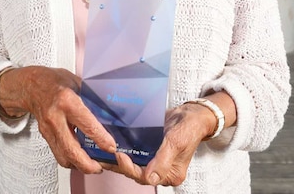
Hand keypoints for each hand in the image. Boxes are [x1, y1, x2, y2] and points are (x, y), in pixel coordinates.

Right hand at [0, 66, 116, 173]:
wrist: (31, 85)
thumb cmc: (56, 81)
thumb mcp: (77, 82)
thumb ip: (92, 98)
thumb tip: (111, 112)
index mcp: (67, 101)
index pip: (87, 125)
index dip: (101, 139)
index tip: (111, 147)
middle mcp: (55, 117)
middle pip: (72, 150)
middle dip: (88, 164)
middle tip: (102, 166)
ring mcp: (48, 129)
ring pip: (64, 157)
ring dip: (80, 166)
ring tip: (94, 166)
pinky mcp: (45, 137)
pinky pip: (59, 154)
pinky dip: (71, 160)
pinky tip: (81, 159)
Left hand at [100, 101, 216, 186]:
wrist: (192, 114)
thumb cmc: (188, 128)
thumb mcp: (176, 143)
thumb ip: (163, 161)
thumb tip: (150, 179)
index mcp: (171, 174)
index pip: (146, 177)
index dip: (130, 169)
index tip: (120, 156)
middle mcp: (162, 171)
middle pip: (137, 173)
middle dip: (121, 165)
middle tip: (107, 153)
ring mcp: (155, 162)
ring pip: (134, 166)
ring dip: (119, 162)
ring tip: (102, 154)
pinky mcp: (150, 152)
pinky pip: (136, 155)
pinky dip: (125, 153)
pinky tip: (113, 147)